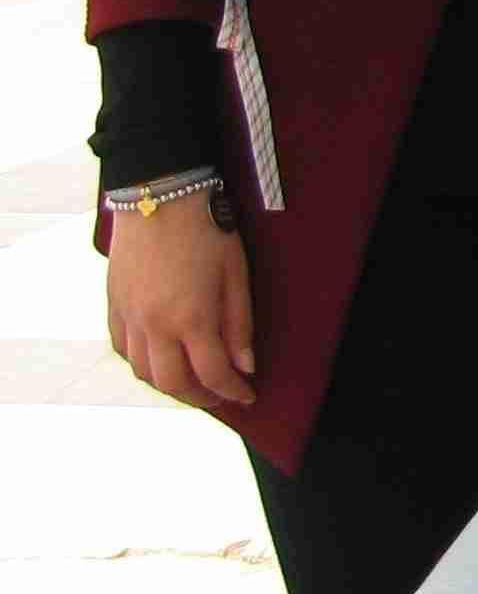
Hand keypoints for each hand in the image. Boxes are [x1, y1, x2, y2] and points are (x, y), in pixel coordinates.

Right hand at [105, 198, 254, 406]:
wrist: (160, 196)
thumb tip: (245, 365)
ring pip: (143, 372)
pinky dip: (142, 363)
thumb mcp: (236, 273)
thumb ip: (239, 324)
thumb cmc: (207, 229)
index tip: (248, 396)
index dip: (233, 392)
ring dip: (169, 384)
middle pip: (172, 383)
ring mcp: (129, 317)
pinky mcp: (114, 305)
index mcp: (190, 318)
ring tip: (193, 382)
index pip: (213, 373)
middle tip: (221, 395)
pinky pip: (123, 349)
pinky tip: (159, 359)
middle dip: (200, 397)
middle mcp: (154, 325)